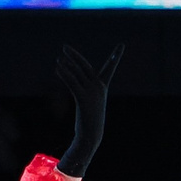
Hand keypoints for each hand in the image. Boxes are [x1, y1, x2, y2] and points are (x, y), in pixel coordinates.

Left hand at [54, 42, 123, 178]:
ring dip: (67, 65)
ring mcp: (92, 93)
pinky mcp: (83, 99)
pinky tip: (58, 68)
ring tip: (59, 58)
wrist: (90, 135)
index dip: (115, 56)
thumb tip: (79, 81)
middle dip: (75, 56)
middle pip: (85, 67)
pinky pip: (73, 83)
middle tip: (65, 47)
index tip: (122, 45)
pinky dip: (65, 74)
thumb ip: (87, 90)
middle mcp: (99, 87)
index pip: (110, 67)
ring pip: (77, 74)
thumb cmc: (89, 119)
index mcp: (103, 87)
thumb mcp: (90, 102)